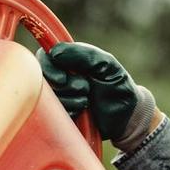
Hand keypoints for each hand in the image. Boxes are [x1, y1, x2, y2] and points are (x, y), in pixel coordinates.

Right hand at [39, 42, 157, 152]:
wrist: (127, 117)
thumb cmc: (118, 85)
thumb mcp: (107, 65)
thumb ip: (84, 54)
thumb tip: (54, 52)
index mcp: (69, 60)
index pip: (44, 57)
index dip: (48, 68)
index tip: (63, 79)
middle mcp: (60, 76)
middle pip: (43, 79)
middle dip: (64, 86)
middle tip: (85, 89)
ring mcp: (60, 96)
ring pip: (49, 98)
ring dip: (69, 100)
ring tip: (87, 101)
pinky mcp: (61, 115)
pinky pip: (53, 114)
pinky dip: (69, 112)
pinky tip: (82, 113)